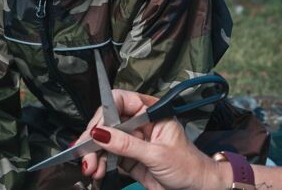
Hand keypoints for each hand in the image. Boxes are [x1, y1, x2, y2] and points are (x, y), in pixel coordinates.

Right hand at [77, 89, 220, 189]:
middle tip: (86, 151)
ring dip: (94, 154)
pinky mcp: (128, 157)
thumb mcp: (157, 154)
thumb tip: (101, 133)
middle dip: (95, 138)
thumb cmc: (188, 166)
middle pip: (107, 122)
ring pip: (105, 141)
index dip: (105, 112)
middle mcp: (139, 123)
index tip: (96, 129)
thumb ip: (127, 145)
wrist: (196, 189)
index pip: (120, 101)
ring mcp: (132, 141)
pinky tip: (97, 171)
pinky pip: (108, 157)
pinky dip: (100, 163)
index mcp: (150, 112)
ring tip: (91, 167)